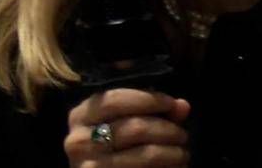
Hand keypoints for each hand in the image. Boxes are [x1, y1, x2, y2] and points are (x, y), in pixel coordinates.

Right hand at [64, 88, 191, 166]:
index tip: (171, 103)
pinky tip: (174, 166)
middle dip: (167, 129)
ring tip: (182, 152)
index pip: (115, 100)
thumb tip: (182, 106)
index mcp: (80, 116)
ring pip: (145, 154)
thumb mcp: (123, 121)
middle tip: (182, 135)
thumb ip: (150, 110)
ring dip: (172, 152)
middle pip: (135, 128)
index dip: (148, 99)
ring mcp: (90, 166)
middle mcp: (79, 141)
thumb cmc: (112, 146)